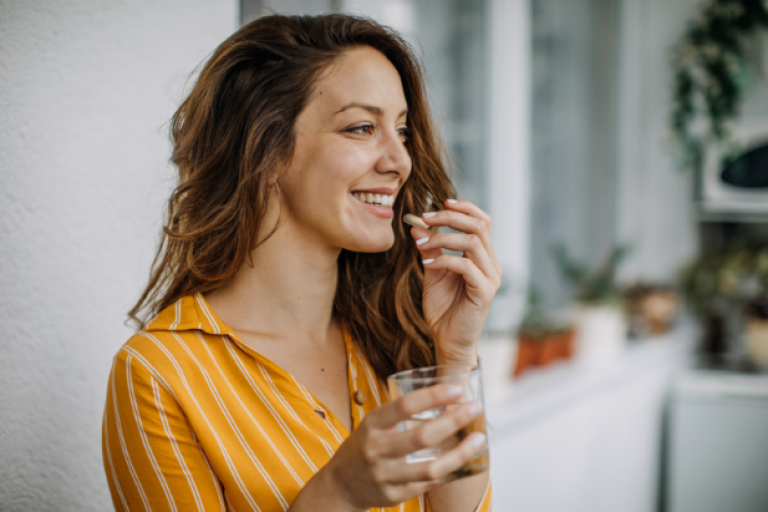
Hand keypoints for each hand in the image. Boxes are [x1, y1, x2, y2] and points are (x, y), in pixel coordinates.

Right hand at [323, 384, 485, 510]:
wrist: (341, 484)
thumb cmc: (365, 445)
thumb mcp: (374, 423)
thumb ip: (401, 413)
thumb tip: (444, 395)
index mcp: (372, 425)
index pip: (404, 406)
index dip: (433, 396)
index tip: (457, 389)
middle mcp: (376, 450)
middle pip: (422, 436)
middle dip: (454, 420)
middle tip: (476, 408)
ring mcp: (385, 475)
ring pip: (431, 467)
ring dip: (460, 453)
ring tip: (479, 438)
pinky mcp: (395, 495)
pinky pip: (429, 483)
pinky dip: (450, 470)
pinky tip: (464, 459)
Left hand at [410, 200, 501, 364]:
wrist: (447, 341)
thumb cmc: (443, 308)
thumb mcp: (432, 273)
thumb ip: (429, 250)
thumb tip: (417, 225)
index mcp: (483, 257)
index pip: (482, 222)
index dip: (464, 207)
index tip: (441, 201)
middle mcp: (492, 265)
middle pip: (480, 226)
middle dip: (451, 217)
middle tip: (426, 217)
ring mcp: (491, 278)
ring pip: (473, 243)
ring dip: (443, 238)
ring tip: (422, 245)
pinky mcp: (485, 292)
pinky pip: (466, 267)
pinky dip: (444, 261)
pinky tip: (427, 265)